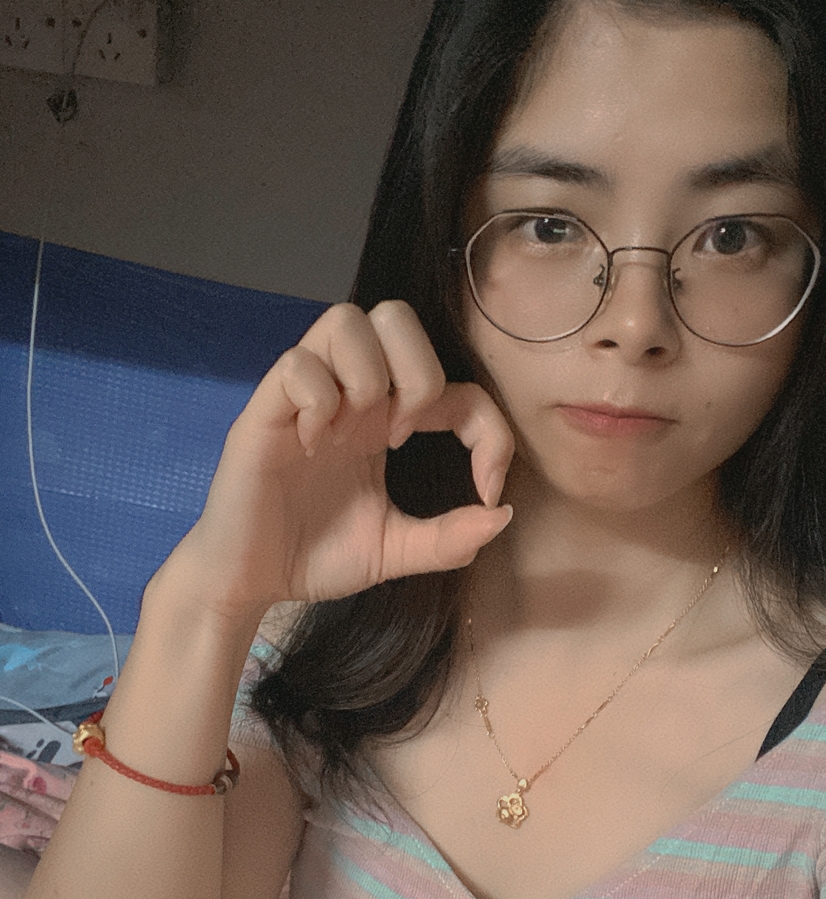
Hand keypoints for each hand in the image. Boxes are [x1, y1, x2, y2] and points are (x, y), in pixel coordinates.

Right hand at [175, 300, 514, 616]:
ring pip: (346, 320)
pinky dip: (317, 401)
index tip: (484, 488)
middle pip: (396, 316)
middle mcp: (350, 396)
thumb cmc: (315, 555)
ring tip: (350, 434)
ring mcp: (306, 397)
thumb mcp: (395, 551)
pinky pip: (297, 365)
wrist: (250, 582)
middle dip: (418, 372)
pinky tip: (310, 445)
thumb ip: (447, 540)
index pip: (456, 384)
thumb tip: (501, 515)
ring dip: (364, 376)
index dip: (487, 430)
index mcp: (387, 421)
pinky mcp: (264, 412)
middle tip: (402, 433)